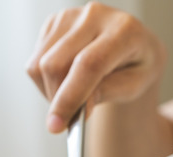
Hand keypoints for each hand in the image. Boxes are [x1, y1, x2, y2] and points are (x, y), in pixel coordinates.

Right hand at [27, 2, 165, 132]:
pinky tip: (66, 81)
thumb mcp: (135, 85)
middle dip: (57, 99)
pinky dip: (45, 81)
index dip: (70, 96)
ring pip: (40, 64)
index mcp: (124, 30)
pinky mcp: (54, 22)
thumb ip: (107, 93)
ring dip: (50, 91)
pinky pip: (35, 61)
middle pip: (57, 64)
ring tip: (74, 96)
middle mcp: (96, 15)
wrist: (134, 46)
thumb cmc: (138, 67)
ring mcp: (72, 15)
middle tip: (68, 119)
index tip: (56, 125)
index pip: (88, 64)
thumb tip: (77, 108)